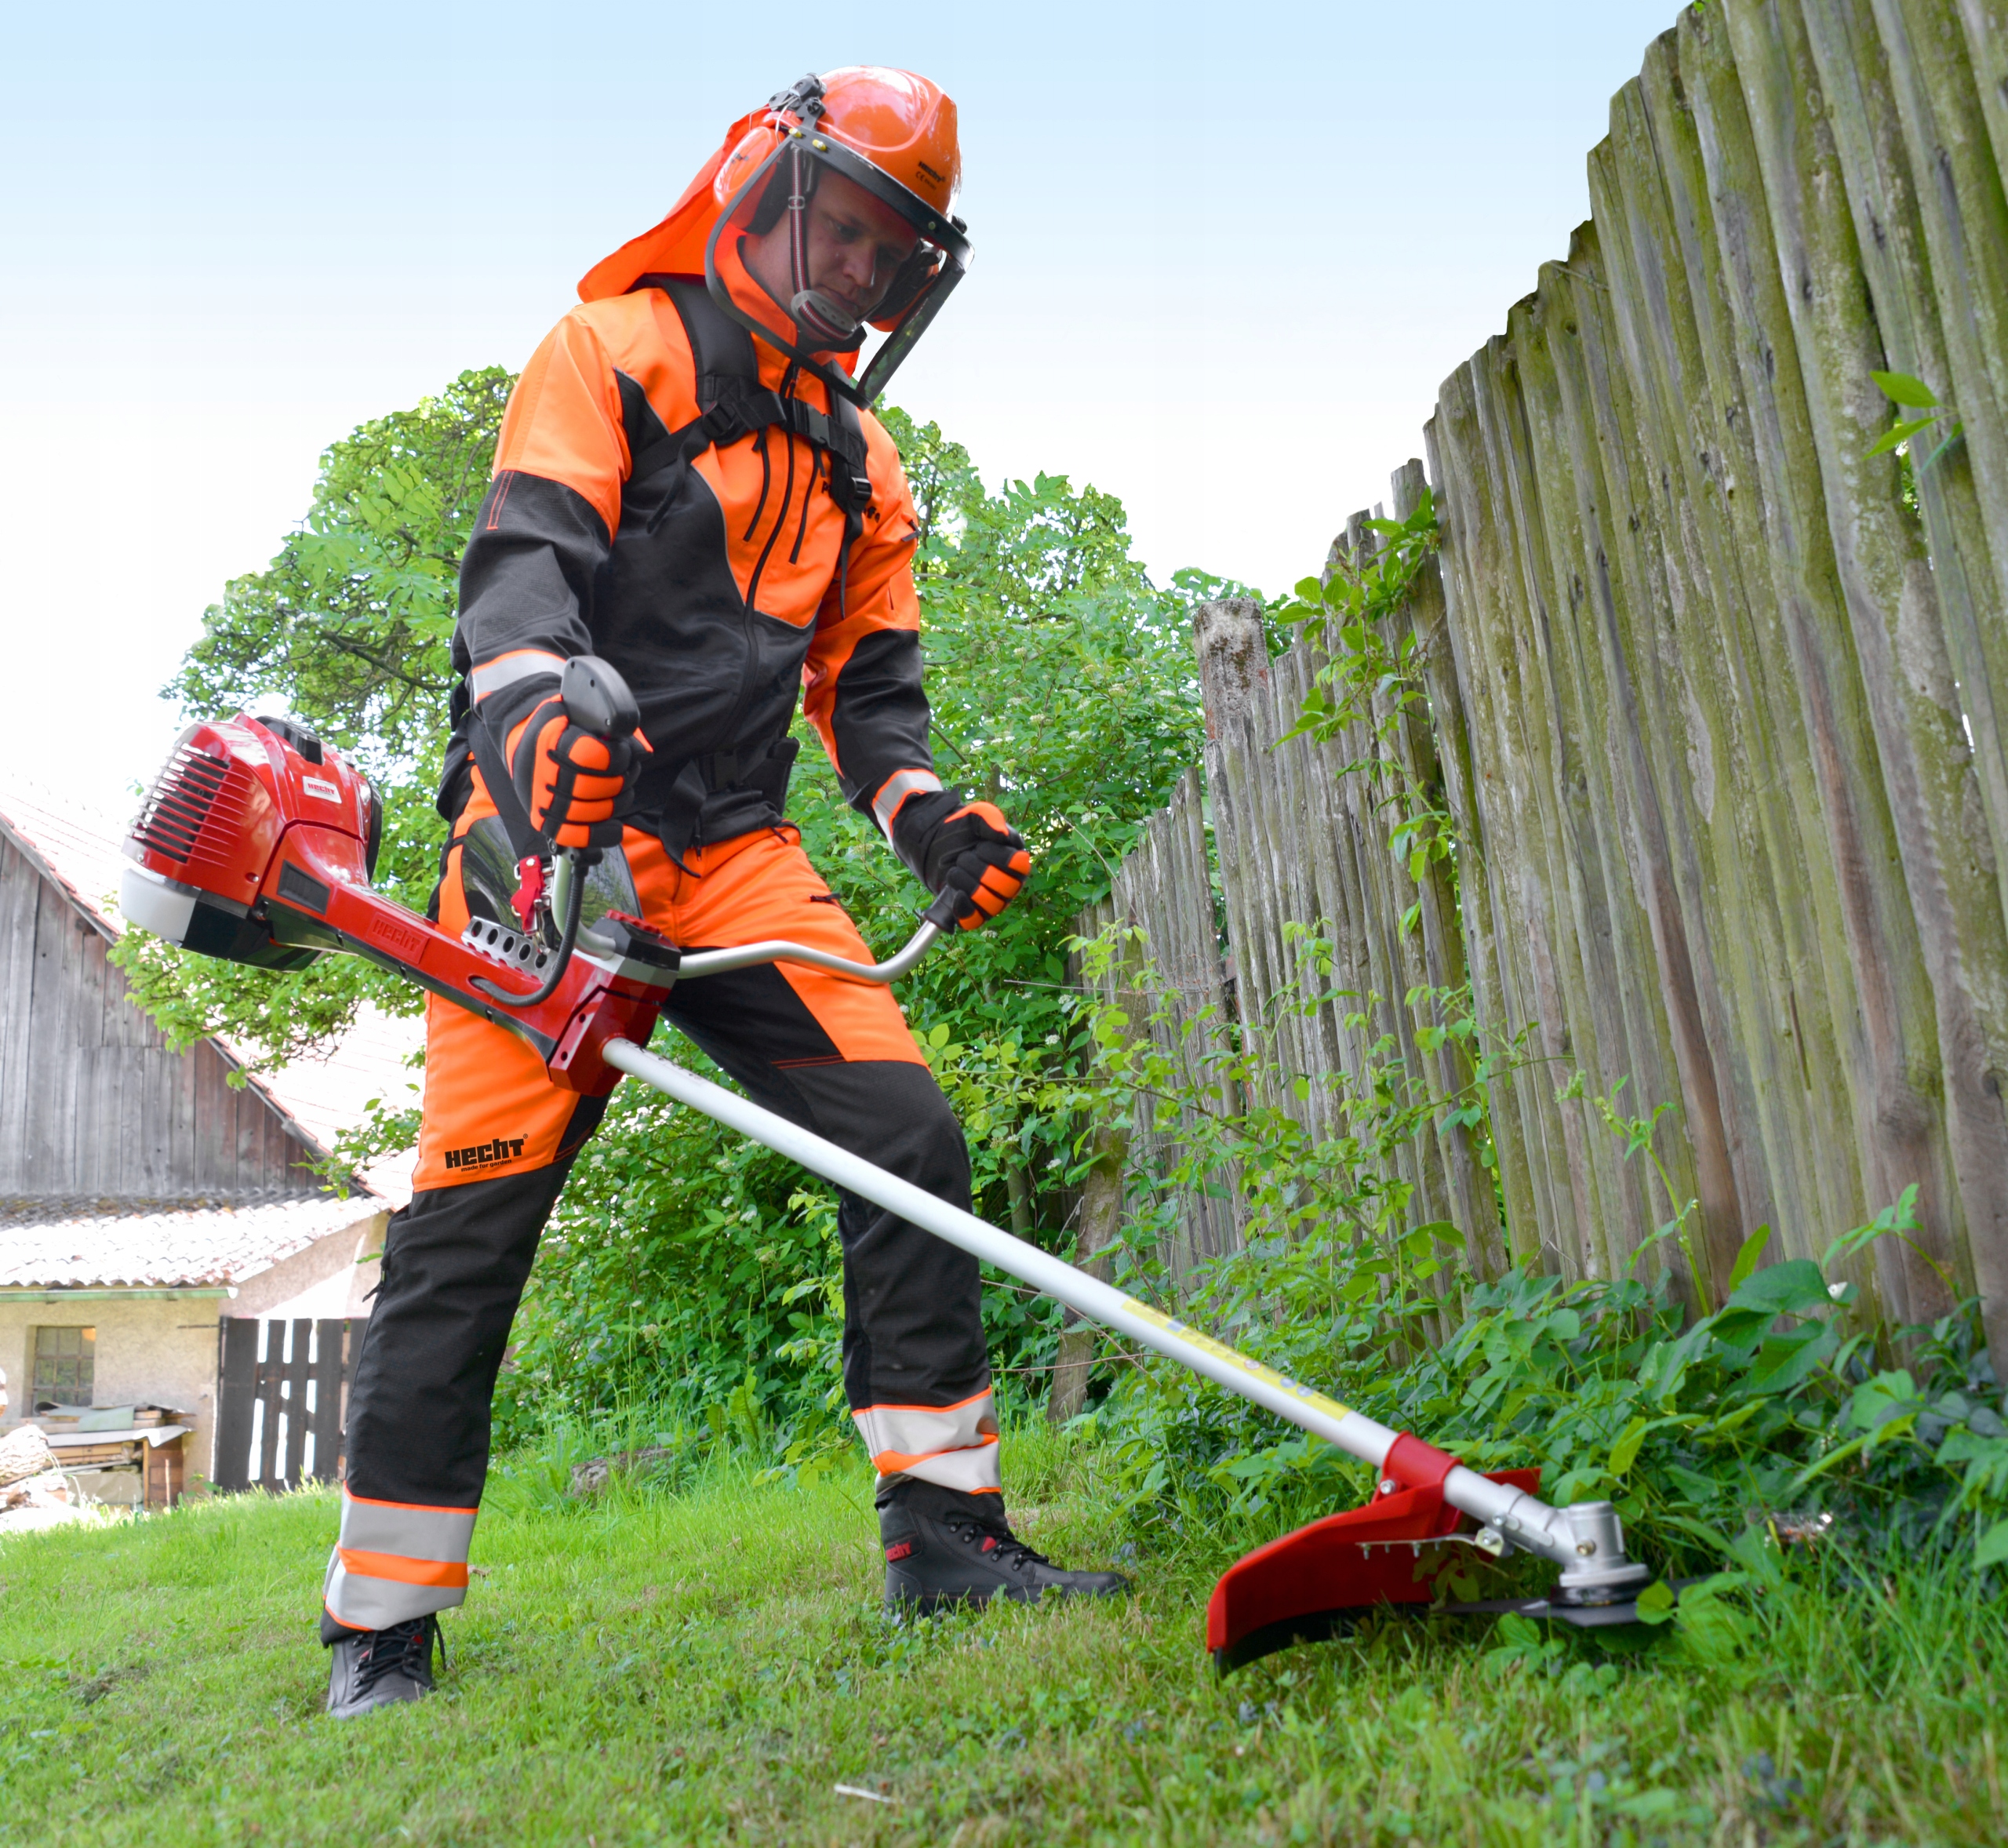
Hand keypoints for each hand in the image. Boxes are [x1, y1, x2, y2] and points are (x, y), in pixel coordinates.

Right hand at [507, 695, 644, 849]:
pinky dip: (602, 834)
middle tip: (626, 772)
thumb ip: (611, 726)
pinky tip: (613, 824)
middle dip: (622, 780)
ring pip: (593, 812)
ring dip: (618, 803)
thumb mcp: (580, 712)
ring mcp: (543, 800)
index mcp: (550, 740)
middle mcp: (544, 773)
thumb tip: (642, 753)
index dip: (618, 756)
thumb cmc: (560, 728)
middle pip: (596, 787)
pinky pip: (576, 837)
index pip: (592, 756)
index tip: (622, 752)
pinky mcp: (545, 822)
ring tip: (620, 791)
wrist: (524, 745)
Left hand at [896, 793, 1030, 931]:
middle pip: (1005, 887)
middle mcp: (1010, 884)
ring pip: (991, 904)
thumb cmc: (962, 828)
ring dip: (969, 885)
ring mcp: (993, 901)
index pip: (1019, 866)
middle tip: (963, 857)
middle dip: (979, 870)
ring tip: (955, 870)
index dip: (998, 856)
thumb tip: (1003, 836)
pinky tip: (956, 893)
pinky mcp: (972, 912)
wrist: (934, 842)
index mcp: (1016, 860)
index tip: (980, 845)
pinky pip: (974, 921)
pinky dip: (964, 909)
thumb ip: (991, 818)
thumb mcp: (976, 814)